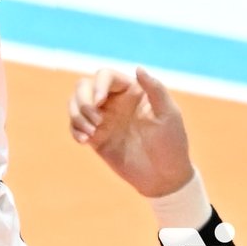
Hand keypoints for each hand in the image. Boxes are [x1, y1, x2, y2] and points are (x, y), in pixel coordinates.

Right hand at [68, 66, 192, 197]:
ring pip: (75, 104)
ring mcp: (103, 119)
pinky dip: (74, 130)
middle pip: (84, 86)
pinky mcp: (96, 137)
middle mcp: (113, 101)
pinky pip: (75, 126)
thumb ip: (155, 89)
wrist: (164, 177)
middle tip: (95, 121)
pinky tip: (84, 141)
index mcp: (131, 91)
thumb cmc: (172, 143)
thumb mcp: (168, 115)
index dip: (97, 85)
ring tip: (91, 134)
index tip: (99, 103)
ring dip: (77, 115)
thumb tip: (138, 68)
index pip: (105, 76)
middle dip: (82, 100)